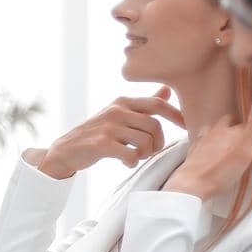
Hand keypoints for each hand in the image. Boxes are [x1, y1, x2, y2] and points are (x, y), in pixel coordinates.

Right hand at [29, 87, 184, 178]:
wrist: (65, 150)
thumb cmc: (96, 133)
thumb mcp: (118, 115)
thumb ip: (143, 105)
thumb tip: (167, 90)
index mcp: (122, 102)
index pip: (157, 104)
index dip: (176, 115)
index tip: (186, 127)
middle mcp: (116, 111)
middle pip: (154, 126)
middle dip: (157, 143)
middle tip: (148, 151)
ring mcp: (108, 126)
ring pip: (145, 142)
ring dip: (145, 154)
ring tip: (135, 156)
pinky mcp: (102, 143)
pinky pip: (131, 155)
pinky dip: (132, 162)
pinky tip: (125, 162)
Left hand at [164, 99, 251, 201]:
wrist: (193, 184)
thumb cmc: (221, 169)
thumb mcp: (245, 148)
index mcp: (228, 129)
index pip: (241, 122)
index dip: (248, 125)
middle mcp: (213, 132)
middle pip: (225, 123)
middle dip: (232, 126)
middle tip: (239, 135)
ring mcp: (201, 142)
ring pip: (211, 131)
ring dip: (217, 134)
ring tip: (224, 142)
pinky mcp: (192, 153)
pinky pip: (200, 144)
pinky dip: (205, 145)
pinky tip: (208, 152)